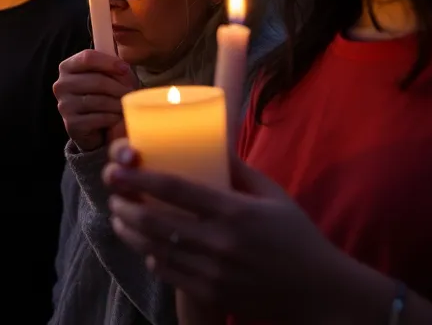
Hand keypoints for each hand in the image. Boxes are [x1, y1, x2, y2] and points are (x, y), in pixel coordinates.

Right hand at [52, 49, 135, 150]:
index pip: (87, 57)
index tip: (125, 69)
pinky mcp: (72, 124)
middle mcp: (61, 85)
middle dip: (118, 87)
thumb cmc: (102, 95)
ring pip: (99, 100)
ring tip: (126, 105)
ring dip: (118, 103)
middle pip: (96, 80)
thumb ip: (112, 67)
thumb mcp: (107, 76)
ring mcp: (64, 105)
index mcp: (67, 67)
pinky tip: (118, 117)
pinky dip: (113, 118)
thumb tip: (123, 69)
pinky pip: (99, 118)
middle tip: (131, 92)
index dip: (109, 62)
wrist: (94, 127)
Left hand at [103, 140, 356, 321]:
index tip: (116, 169)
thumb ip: (240, 169)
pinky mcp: (211, 294)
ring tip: (119, 217)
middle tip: (113, 193)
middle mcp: (220, 243)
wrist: (319, 293)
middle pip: (154, 220)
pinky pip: (168, 273)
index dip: (139, 178)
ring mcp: (213, 272)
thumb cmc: (297, 238)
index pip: (175, 189)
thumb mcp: (273, 195)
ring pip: (155, 249)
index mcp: (235, 212)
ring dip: (129, 231)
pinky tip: (145, 246)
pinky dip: (150, 257)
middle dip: (124, 204)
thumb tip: (214, 138)